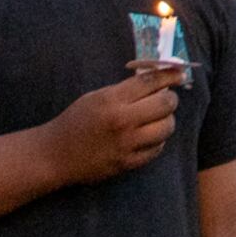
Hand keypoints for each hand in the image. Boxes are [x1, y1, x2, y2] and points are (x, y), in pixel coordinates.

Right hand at [49, 65, 184, 186]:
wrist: (56, 154)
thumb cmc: (76, 120)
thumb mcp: (97, 96)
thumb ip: (125, 90)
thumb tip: (158, 81)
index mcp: (112, 100)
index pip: (150, 81)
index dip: (169, 75)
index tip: (179, 73)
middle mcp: (122, 121)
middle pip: (165, 104)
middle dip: (170, 98)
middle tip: (166, 98)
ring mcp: (127, 144)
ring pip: (166, 127)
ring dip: (166, 120)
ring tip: (157, 119)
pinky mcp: (128, 163)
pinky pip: (157, 149)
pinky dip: (157, 140)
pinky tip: (148, 136)